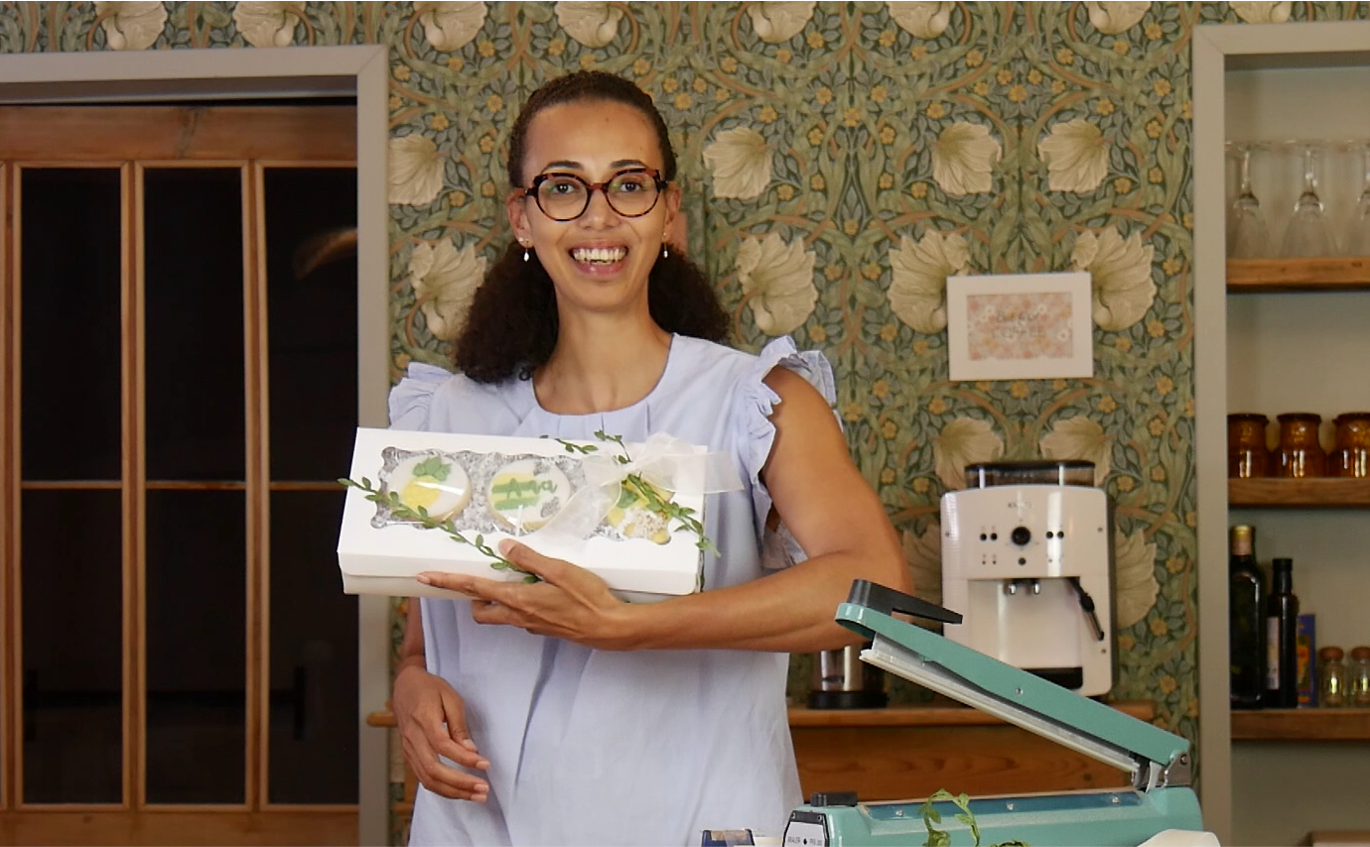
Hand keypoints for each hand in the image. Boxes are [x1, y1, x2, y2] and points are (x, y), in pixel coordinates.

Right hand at [392, 662, 488, 801]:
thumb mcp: (450, 698)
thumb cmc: (429, 688)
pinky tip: (459, 791)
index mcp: (423, 719)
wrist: (405, 685)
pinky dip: (442, 788)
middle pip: (433, 770)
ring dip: (452, 792)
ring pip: (427, 779)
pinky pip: (423, 778)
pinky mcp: (409, 755)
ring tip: (475, 795)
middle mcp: (413, 738)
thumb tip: (470, 750)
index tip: (484, 764)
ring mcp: (408, 749)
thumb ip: (459, 726)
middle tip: (483, 789)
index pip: (443, 746)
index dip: (464, 758)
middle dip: (460, 784)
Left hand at [417, 540, 634, 649]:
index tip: (425, 578)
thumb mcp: (559, 570)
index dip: (448, 582)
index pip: (474, 589)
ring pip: (501, 614)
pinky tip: (542, 591)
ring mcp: (531, 626)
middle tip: (484, 579)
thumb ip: (530, 559)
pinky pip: (521, 616)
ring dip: (499, 600)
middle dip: (474, 597)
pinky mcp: (544, 629)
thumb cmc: (587, 598)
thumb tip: (504, 548)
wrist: (610, 628)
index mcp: (518, 599)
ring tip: (520, 579)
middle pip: (481, 610)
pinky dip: (521, 603)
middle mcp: (518, 616)